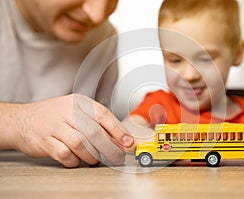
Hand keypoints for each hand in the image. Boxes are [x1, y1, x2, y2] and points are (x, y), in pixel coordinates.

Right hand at [2, 94, 132, 166]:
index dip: (118, 130)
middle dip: (109, 148)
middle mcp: (67, 112)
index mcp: (79, 102)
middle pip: (94, 132)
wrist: (23, 120)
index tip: (128, 143)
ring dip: (92, 155)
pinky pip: (65, 154)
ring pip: (81, 144)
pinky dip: (74, 160)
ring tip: (94, 159)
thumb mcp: (76, 112)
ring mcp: (55, 126)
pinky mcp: (44, 141)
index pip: (103, 115)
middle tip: (116, 157)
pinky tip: (75, 159)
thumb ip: (98, 123)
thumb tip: (121, 138)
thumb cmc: (55, 117)